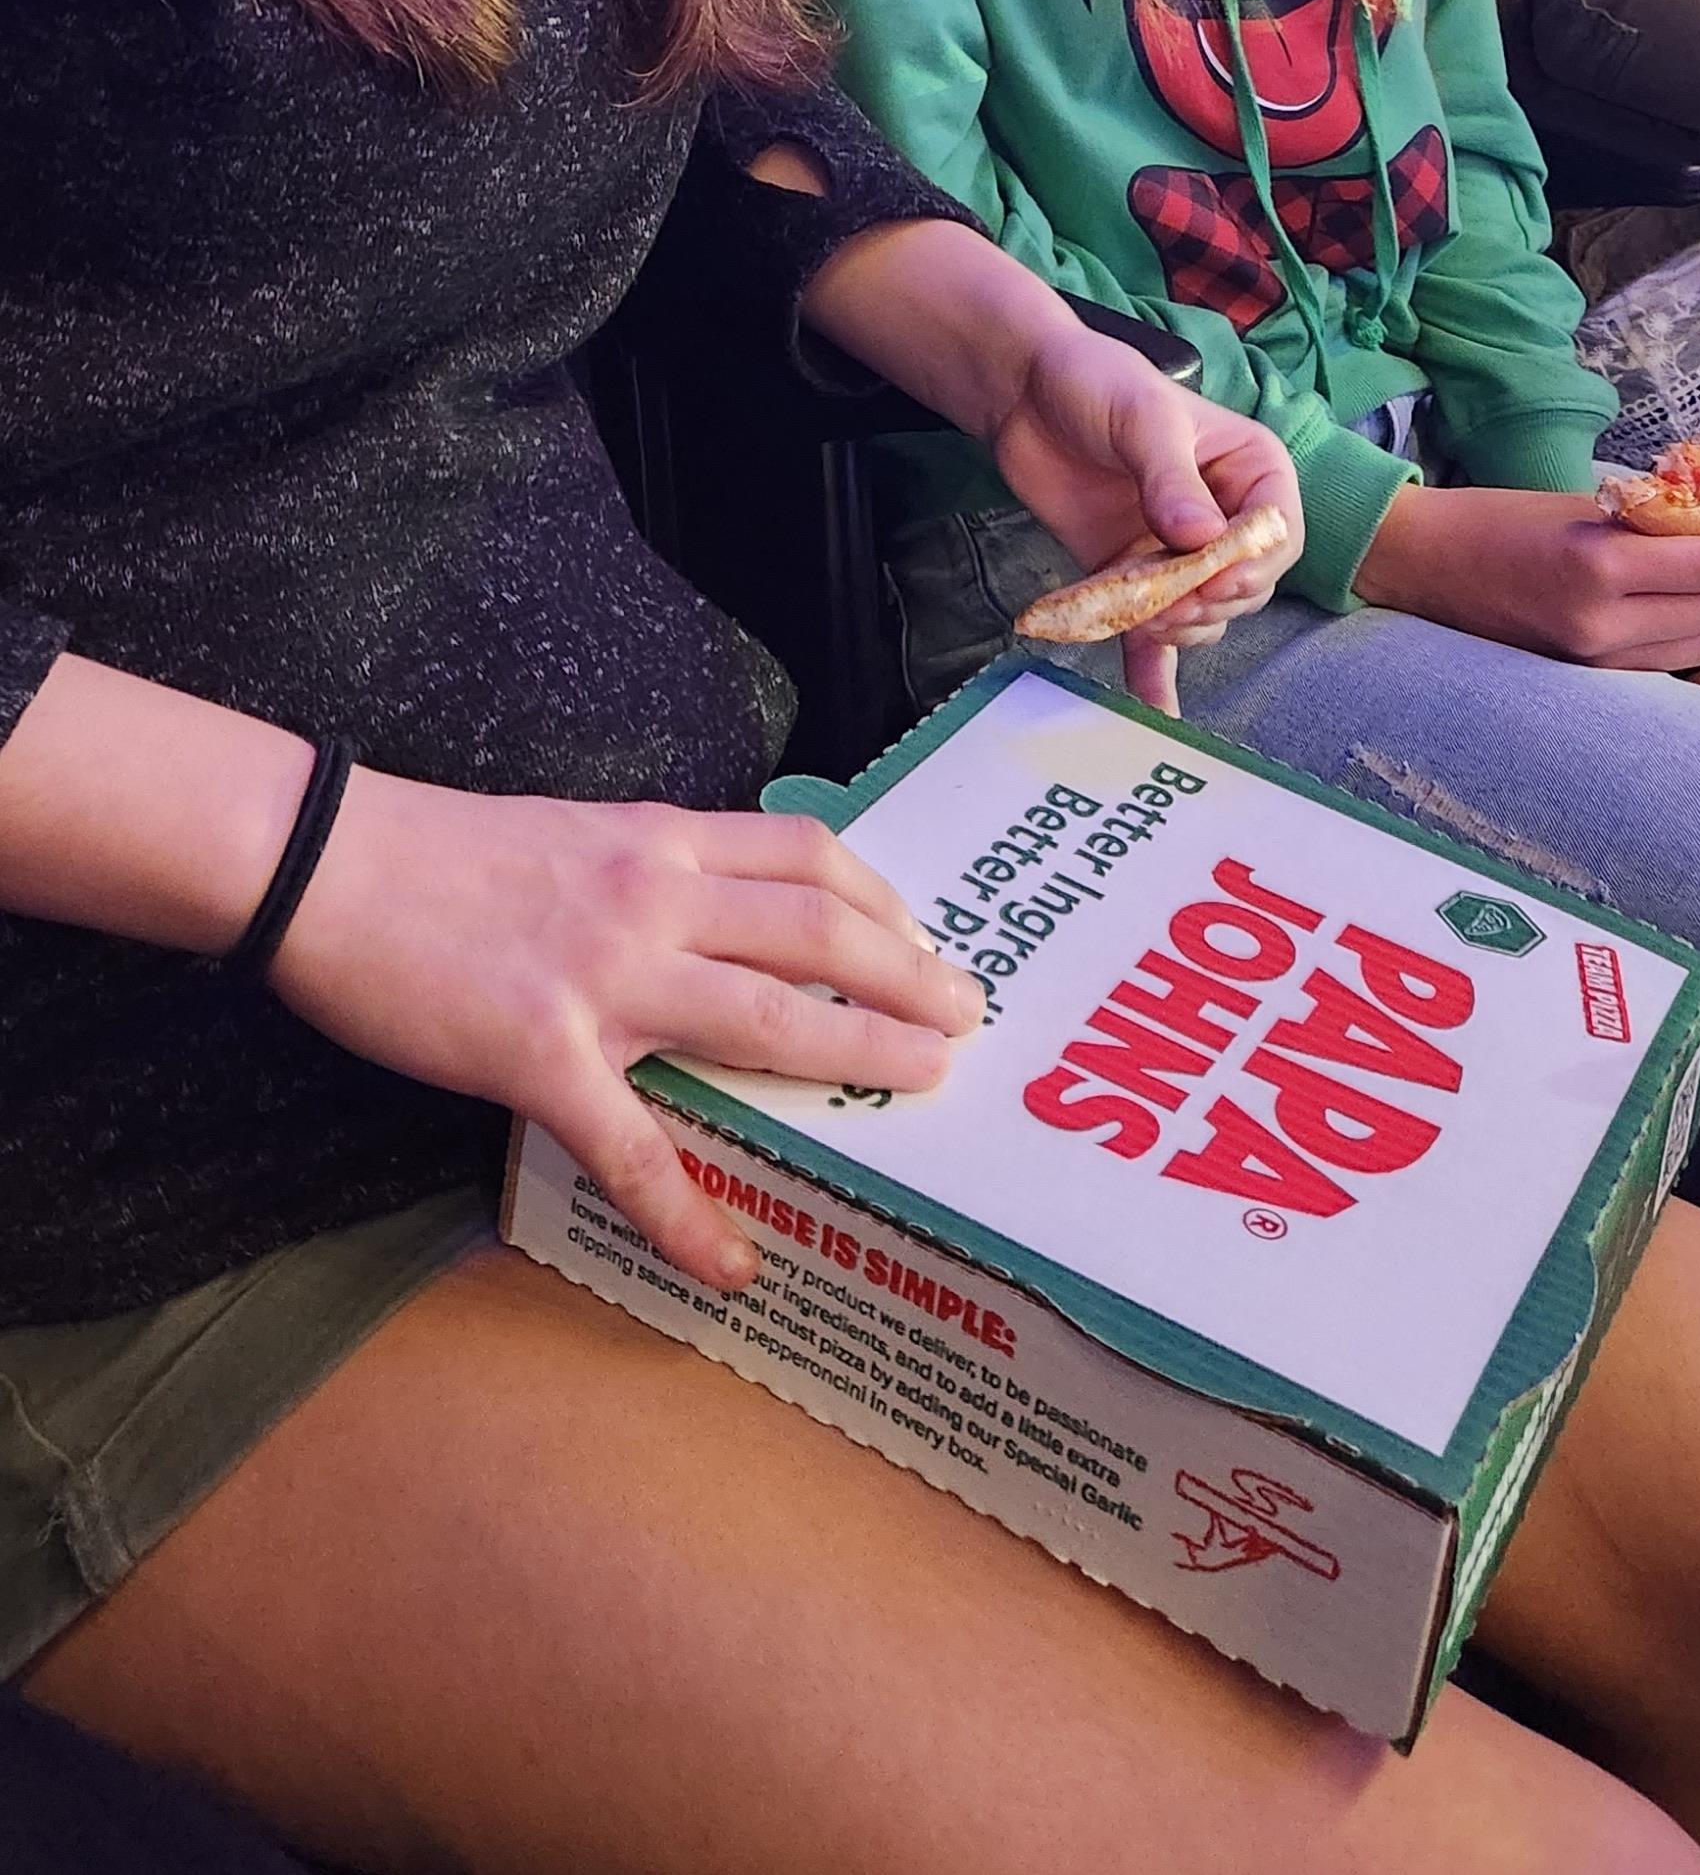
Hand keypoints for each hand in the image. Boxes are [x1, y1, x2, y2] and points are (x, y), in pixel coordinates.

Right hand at [272, 784, 981, 1291]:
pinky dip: (688, 1214)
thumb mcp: (571, 835)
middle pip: (817, 933)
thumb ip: (647, 870)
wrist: (331, 862)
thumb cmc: (441, 852)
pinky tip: (730, 1263)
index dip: (880, 901)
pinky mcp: (541, 1055)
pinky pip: (632, 1149)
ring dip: (856, 1053)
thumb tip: (712, 909)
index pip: (804, 858)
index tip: (924, 938)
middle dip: (907, 976)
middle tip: (968, 1016)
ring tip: (923, 1086)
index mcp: (658, 843)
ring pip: (762, 1018)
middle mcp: (653, 899)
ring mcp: (604, 980)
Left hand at [987, 321, 1302, 713]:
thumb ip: (1171, 480)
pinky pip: (1154, 634)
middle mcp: (1226, 516)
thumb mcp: (1142, 419)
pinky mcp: (1135, 576)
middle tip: (1159, 603)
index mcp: (1252, 468)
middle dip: (1207, 602)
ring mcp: (1180, 551)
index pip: (1278, 534)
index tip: (1211, 579)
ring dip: (1175, 625)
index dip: (1251, 566)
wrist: (1025, 393)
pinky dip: (1155, 671)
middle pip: (1245, 585)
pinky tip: (1156, 710)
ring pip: (1203, 614)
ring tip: (1134, 615)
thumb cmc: (1097, 383)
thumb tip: (1202, 542)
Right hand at [1355, 481, 1699, 673]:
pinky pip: (1663, 666)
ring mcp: (1590, 662)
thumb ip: (1650, 523)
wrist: (1421, 565)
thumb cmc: (1495, 519)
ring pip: (1699, 646)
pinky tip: (1697, 607)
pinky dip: (1693, 635)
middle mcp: (1599, 626)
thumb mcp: (1579, 507)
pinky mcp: (1582, 680)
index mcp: (1596, 567)